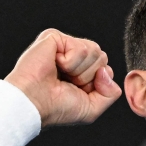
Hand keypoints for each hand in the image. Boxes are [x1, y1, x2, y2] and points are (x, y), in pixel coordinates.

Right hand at [4, 29, 122, 126]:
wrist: (34, 104)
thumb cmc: (56, 108)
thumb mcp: (92, 108)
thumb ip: (111, 93)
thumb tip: (107, 71)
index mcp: (81, 70)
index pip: (106, 68)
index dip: (96, 84)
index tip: (76, 91)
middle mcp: (73, 56)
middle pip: (102, 58)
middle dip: (89, 76)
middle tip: (67, 83)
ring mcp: (63, 45)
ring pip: (95, 51)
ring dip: (79, 70)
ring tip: (60, 74)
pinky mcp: (54, 37)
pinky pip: (81, 48)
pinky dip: (71, 62)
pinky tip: (54, 65)